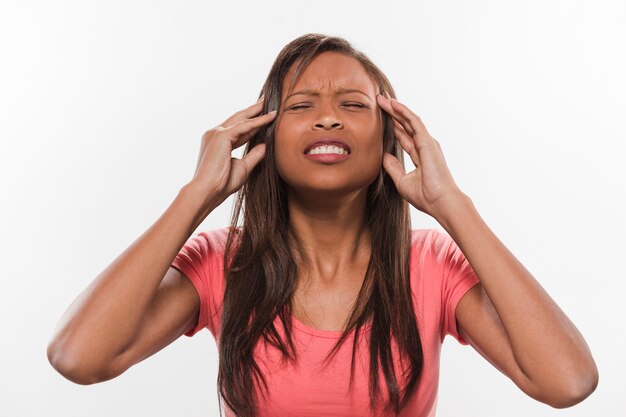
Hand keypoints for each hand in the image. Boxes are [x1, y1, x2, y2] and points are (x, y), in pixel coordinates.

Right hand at [188, 97, 275, 203]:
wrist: (206, 192)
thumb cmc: (221, 184)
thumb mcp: (243, 167)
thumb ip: (254, 155)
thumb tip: (266, 146)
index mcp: (218, 142)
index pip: (239, 129)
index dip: (254, 123)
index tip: (267, 116)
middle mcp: (215, 134)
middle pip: (239, 118)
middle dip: (254, 109)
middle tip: (268, 99)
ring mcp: (216, 133)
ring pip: (242, 118)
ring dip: (258, 110)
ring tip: (272, 102)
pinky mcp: (221, 136)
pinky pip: (244, 126)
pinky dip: (258, 122)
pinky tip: (271, 117)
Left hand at [377, 93, 463, 218]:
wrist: (440, 201)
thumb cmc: (425, 196)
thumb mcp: (401, 181)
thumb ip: (393, 167)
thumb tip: (384, 156)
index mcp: (419, 156)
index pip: (404, 136)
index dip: (393, 126)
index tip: (381, 117)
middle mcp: (424, 146)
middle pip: (406, 125)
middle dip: (393, 113)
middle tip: (379, 101)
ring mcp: (427, 142)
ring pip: (409, 120)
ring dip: (396, 108)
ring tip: (383, 98)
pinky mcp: (427, 141)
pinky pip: (414, 122)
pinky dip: (404, 112)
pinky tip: (393, 104)